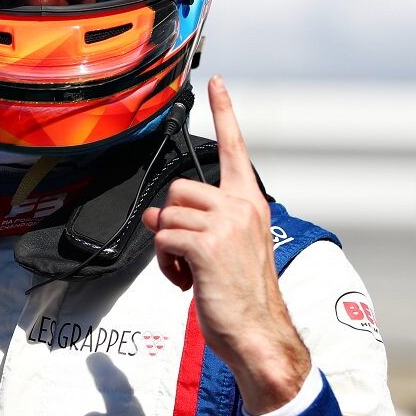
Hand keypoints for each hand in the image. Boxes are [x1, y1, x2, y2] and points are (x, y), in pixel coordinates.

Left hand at [141, 75, 311, 413]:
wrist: (258, 333)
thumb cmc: (243, 296)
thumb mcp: (223, 251)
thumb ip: (195, 224)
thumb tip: (156, 217)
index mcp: (250, 204)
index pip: (234, 148)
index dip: (224, 113)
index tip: (216, 82)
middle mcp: (241, 207)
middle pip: (180, 191)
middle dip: (174, 223)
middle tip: (189, 255)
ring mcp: (226, 224)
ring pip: (168, 216)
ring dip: (167, 248)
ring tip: (190, 272)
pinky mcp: (206, 245)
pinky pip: (164, 240)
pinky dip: (165, 264)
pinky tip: (186, 282)